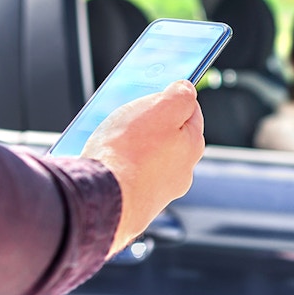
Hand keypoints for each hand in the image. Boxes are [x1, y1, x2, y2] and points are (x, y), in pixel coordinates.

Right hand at [81, 81, 204, 257]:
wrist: (101, 199)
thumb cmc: (129, 152)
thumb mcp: (161, 107)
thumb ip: (180, 95)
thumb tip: (187, 89)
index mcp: (192, 146)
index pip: (190, 113)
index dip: (171, 99)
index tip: (155, 94)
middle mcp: (181, 172)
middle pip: (167, 137)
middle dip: (148, 125)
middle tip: (127, 117)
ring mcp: (159, 192)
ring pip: (147, 159)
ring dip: (131, 147)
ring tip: (108, 140)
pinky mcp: (136, 205)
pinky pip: (129, 177)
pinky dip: (119, 168)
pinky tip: (104, 164)